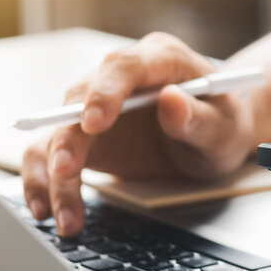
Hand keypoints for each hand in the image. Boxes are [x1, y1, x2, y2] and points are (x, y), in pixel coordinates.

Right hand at [22, 32, 254, 236]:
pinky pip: (53, 152)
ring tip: (60, 212)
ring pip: (58, 128)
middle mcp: (122, 75)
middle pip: (81, 97)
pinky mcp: (85, 134)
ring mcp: (98, 103)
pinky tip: (48, 210)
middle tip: (66, 170)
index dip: (105, 92)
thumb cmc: (223, 124)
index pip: (125, 66)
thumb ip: (199, 117)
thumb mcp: (224, 127)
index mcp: (162, 58)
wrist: (214, 137)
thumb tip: (171, 100)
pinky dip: (45, 181)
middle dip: (69, 136)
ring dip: (52, 169)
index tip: (94, 121)